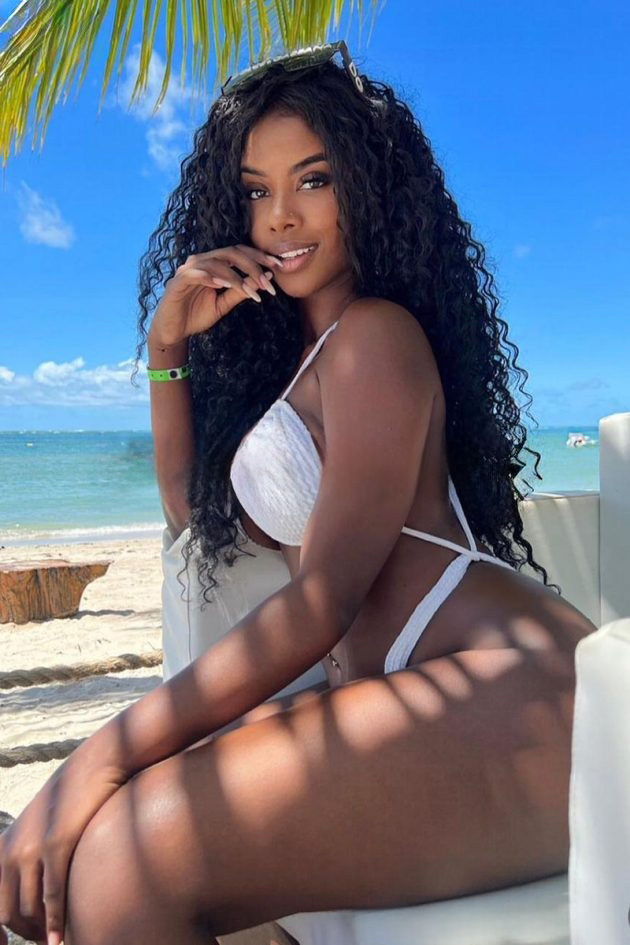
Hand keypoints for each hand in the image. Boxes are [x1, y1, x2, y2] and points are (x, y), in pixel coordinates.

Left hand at [0, 750, 126, 944]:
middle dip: (24, 934)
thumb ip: (26, 856)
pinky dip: (54, 923)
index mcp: (2, 847)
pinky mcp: (56, 845)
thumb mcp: (38, 827)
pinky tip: (61, 938)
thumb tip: (28, 898)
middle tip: (43, 941)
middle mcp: (10, 850)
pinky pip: (52, 896)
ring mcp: (31, 848)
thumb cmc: (70, 801)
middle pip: (7, 913)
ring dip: (40, 933)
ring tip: (55, 941)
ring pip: (29, 909)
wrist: (94, 766)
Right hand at [148, 243, 283, 347]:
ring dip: (235, 276)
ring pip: (216, 262)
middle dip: (253, 266)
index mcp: (214, 265)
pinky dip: (210, 277)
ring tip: (250, 290)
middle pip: (231, 252)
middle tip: (268, 282)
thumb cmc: (196, 315)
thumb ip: (240, 291)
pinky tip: (222, 285)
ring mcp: (189, 270)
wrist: (173, 331)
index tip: (279, 266)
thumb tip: (265, 279)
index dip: (260, 257)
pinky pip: (195, 274)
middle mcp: (202, 262)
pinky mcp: (177, 282)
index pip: (240, 253)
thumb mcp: (223, 305)